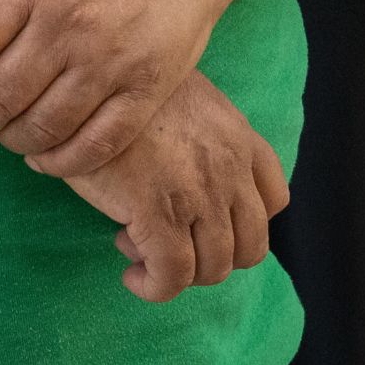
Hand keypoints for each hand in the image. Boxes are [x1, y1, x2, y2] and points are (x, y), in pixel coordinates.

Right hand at [57, 67, 288, 304]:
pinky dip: (155, 288)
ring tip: (140, 248)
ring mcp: (200, 194)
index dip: (244, 224)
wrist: (89, 77)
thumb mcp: (180, 95)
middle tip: (172, 244)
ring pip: (214, 268)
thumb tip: (182, 166)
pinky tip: (131, 274)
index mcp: (238, 137)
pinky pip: (172, 277)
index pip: (275, 199)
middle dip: (213, 258)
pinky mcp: (159, 214)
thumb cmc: (123, 84)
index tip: (205, 223)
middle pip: (251, 246)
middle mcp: (230, 169)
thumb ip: (199, 132)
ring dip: (181, 273)